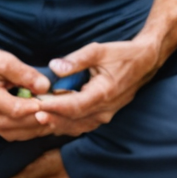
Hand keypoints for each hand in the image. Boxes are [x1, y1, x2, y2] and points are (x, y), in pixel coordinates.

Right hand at [0, 42, 57, 140]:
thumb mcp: (2, 59)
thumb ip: (24, 73)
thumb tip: (46, 86)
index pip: (18, 110)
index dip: (38, 109)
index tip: (55, 104)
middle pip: (20, 127)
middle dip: (42, 122)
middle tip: (61, 115)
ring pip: (17, 134)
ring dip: (36, 130)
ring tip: (54, 121)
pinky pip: (11, 134)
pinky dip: (27, 131)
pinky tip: (39, 124)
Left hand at [32, 38, 160, 136]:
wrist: (145, 63)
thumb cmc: (122, 54)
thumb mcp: (99, 50)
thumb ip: (76, 59)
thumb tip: (54, 66)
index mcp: (103, 94)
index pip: (73, 106)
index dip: (54, 107)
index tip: (37, 104)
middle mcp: (104, 110)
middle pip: (73, 121)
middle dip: (51, 119)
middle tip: (31, 115)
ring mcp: (105, 116)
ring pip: (77, 127)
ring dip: (58, 124)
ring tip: (38, 120)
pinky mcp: (103, 116)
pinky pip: (82, 125)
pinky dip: (67, 124)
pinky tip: (53, 121)